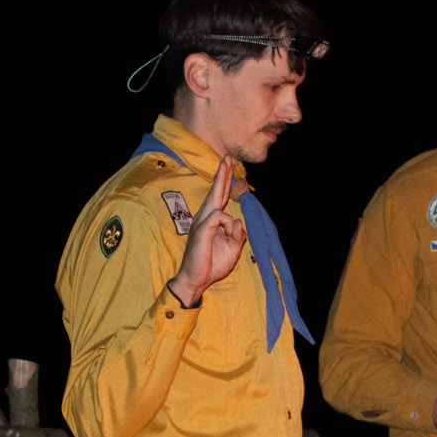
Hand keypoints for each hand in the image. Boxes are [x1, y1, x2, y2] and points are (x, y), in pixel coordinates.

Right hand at [167, 158, 246, 306]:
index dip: (224, 183)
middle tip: (228, 157)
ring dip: (222, 179)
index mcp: (212, 222)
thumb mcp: (233, 250)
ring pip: (215, 197)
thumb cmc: (212, 265)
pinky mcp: (202, 229)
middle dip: (222, 173)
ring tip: (226, 162)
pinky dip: (229, 225)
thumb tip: (239, 221)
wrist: (197, 279)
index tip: (229, 168)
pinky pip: (220, 217)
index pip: (219, 199)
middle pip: (216, 192)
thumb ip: (238, 235)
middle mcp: (205, 218)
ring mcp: (202, 222)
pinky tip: (229, 232)